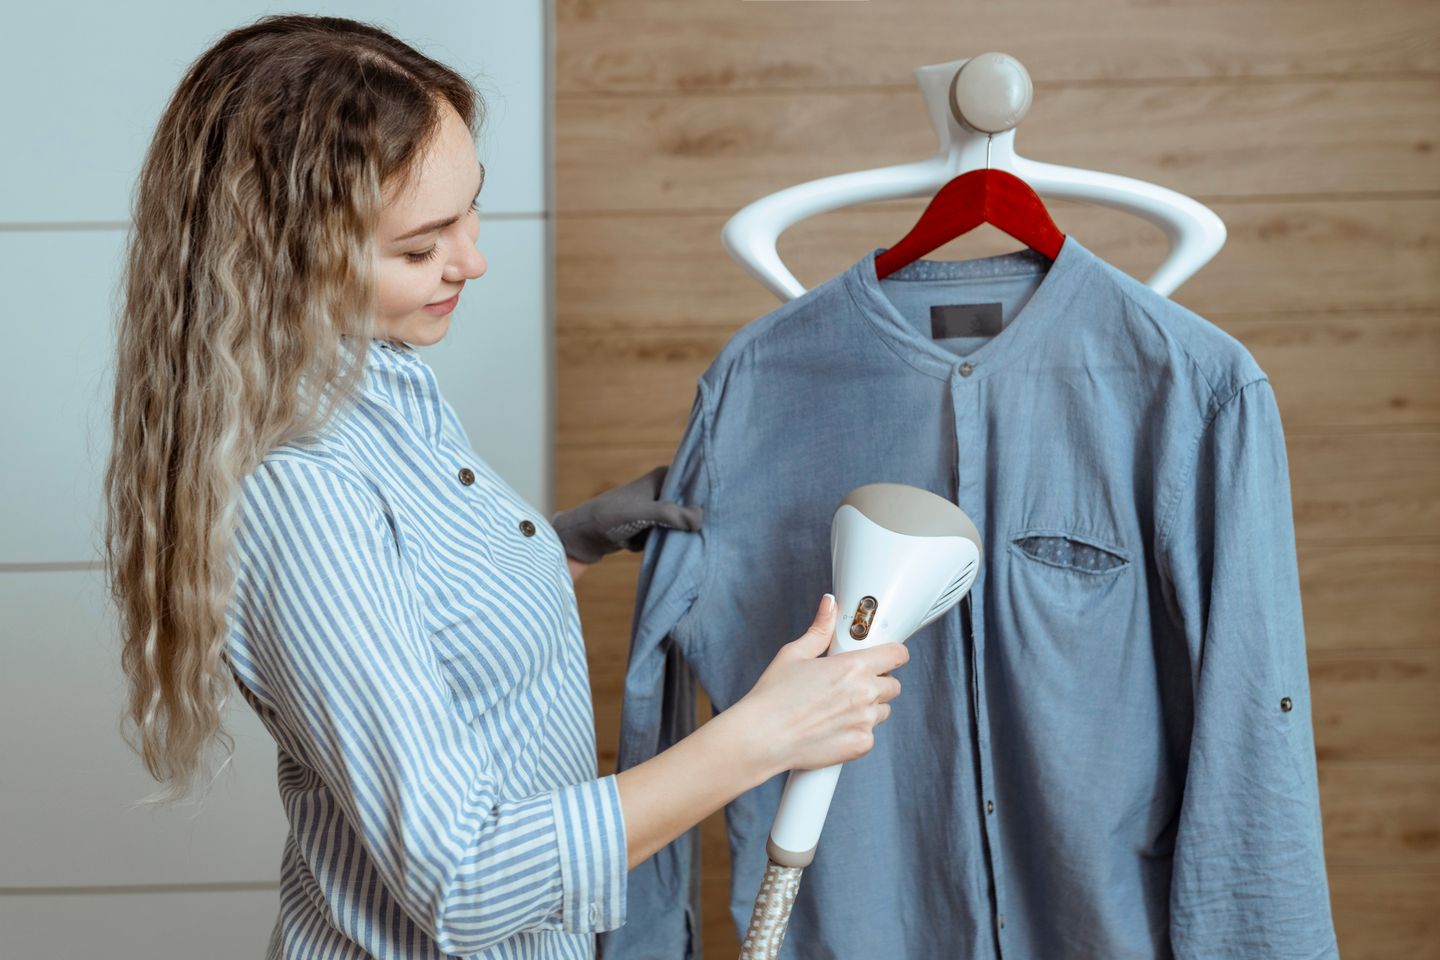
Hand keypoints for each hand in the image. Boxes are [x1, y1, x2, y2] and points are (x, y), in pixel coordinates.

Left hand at [551, 465, 701, 564]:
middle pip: (689, 506)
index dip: (704, 496)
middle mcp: (661, 492)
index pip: (693, 482)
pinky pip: (666, 538)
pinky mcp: (648, 529)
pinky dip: (661, 545)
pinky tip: (660, 549)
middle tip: (705, 533)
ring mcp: (655, 512)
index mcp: (662, 478)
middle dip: (692, 521)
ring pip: (678, 525)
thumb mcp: (644, 512)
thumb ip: (673, 514)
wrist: (581, 537)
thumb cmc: (610, 516)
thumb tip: (701, 519)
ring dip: (676, 536)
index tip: (719, 509)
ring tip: (680, 543)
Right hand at [732, 594, 907, 774]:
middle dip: (878, 683)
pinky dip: (856, 731)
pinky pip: (870, 734)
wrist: (762, 738)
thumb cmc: (773, 696)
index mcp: (853, 666)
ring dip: (869, 708)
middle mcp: (865, 693)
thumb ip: (820, 629)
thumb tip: (830, 604)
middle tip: (851, 685)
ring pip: (882, 711)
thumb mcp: (794, 654)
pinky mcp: (861, 745)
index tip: (887, 656)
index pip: (897, 654)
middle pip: (893, 685)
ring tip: (838, 709)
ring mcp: (865, 721)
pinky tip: (833, 728)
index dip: (894, 654)